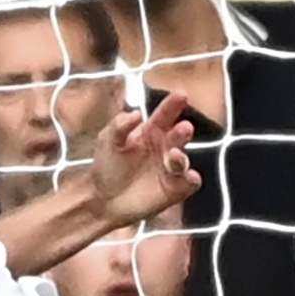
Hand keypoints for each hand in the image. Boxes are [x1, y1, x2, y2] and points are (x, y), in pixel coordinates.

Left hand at [89, 97, 199, 225]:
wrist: (102, 200)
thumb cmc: (106, 167)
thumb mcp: (107, 141)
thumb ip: (119, 126)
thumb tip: (136, 113)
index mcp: (150, 132)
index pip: (165, 115)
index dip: (173, 105)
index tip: (180, 95)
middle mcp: (165, 147)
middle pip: (179, 135)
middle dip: (183, 130)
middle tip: (184, 127)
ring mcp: (171, 167)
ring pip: (184, 159)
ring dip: (181, 157)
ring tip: (171, 155)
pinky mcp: (176, 188)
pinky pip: (190, 182)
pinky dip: (191, 178)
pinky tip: (187, 176)